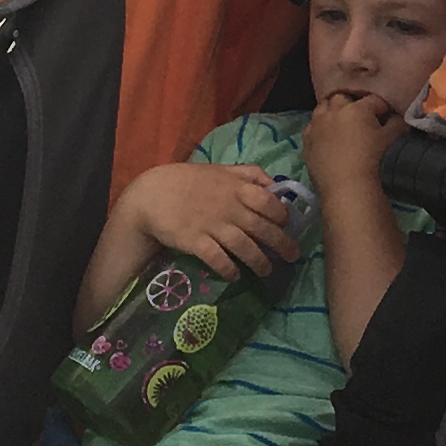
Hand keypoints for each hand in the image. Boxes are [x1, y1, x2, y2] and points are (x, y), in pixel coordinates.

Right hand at [120, 161, 296, 283]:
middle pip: (262, 228)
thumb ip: (249, 174)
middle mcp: (228, 207)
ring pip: (244, 246)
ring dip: (259, 261)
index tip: (287, 225)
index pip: (268, 201)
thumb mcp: (221, 169)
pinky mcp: (194, 241)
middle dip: (281, 244)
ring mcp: (211, 225)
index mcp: (236, 187)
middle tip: (293, 256)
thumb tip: (275, 184)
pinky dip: (228, 269)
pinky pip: (217, 259)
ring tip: (267, 271)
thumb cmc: (190, 181)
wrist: (152, 194)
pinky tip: (234, 276)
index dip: (281, 215)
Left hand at [302, 89, 401, 199]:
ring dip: (333, 113)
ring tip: (342, 126)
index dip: (383, 108)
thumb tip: (394, 117)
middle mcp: (333, 112)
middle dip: (352, 104)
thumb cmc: (375, 162)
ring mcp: (316, 126)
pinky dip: (320, 129)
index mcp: (357, 108)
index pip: (373, 100)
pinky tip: (328, 140)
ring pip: (323, 110)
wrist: (348, 190)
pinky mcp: (306, 143)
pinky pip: (312, 128)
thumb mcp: (393, 139)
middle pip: (342, 98)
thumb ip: (396, 122)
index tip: (388, 117)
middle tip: (362, 118)